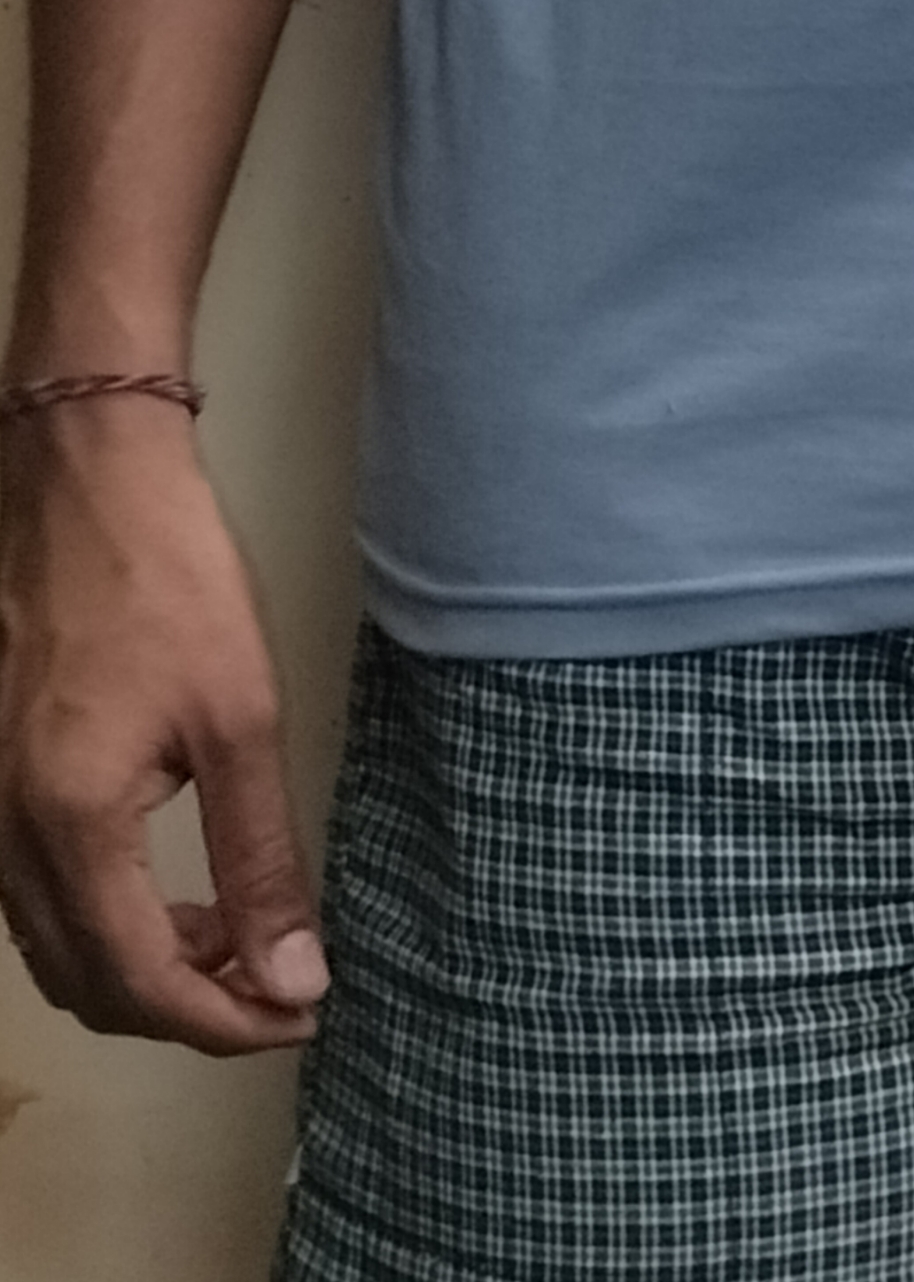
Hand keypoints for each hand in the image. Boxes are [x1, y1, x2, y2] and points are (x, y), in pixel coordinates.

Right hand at [0, 399, 327, 1052]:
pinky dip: (99, 918)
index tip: (297, 1016)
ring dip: (140, 967)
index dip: (223, 1024)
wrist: (82, 476)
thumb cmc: (167, 577)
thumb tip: (295, 975)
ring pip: (54, 947)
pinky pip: (34, 896)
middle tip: (274, 985)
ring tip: (231, 938)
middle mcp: (7, 834)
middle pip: (87, 985)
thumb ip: (260, 856)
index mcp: (69, 826)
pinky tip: (163, 888)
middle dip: (184, 1008)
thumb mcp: (239, 715)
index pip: (141, 985)